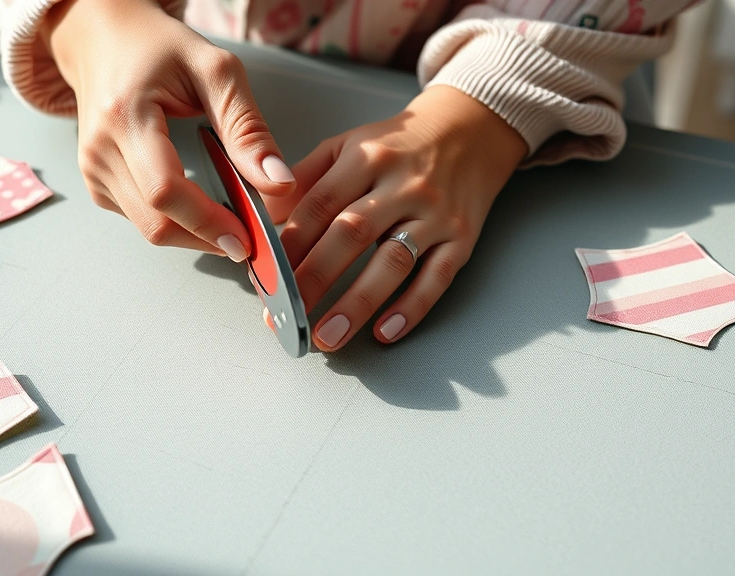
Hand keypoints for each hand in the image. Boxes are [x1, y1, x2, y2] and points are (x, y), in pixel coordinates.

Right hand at [42, 0, 295, 259]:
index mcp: (125, 116)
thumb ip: (247, 128)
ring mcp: (93, 171)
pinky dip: (176, 222)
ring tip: (231, 220)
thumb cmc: (156, 47)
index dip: (207, 222)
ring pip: (149, 228)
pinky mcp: (97, 184)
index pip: (165, 190)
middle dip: (207, 237)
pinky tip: (200, 206)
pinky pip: (140, 219)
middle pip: (156, 221)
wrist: (103, 39)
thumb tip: (279, 182)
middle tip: (250, 238)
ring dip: (195, 234)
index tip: (246, 237)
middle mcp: (100, 150)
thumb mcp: (215, 71)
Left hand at [269, 86, 526, 350]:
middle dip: (314, 279)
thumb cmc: (399, 146)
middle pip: (352, 235)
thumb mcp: (348, 145)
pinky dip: (411, 308)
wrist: (472, 130)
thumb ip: (305, 179)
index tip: (266, 277)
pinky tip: (384, 332)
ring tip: (327, 336)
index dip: (290, 244)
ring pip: (393, 262)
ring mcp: (435, 213)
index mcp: (366, 158)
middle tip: (287, 315)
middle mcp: (402, 185)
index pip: (320, 205)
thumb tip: (262, 217)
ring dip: (357, 303)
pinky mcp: (462, 238)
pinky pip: (437, 278)